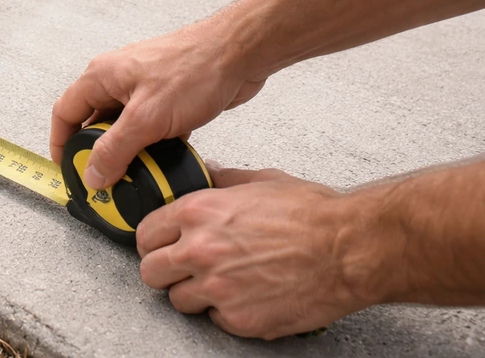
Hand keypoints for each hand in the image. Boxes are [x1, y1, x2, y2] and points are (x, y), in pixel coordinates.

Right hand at [49, 18, 266, 187]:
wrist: (239, 53)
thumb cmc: (194, 69)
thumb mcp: (146, 118)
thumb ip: (115, 149)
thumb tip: (92, 175)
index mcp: (101, 76)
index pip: (65, 112)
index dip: (61, 144)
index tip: (68, 170)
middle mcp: (118, 79)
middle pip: (92, 122)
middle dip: (96, 153)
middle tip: (105, 180)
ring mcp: (143, 87)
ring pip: (123, 127)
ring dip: (127, 151)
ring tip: (137, 174)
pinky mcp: (166, 97)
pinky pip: (148, 127)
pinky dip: (151, 145)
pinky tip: (164, 160)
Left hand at [137, 166, 376, 339]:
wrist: (350, 249)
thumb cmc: (312, 214)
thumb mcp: (259, 181)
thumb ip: (223, 180)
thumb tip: (208, 173)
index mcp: (197, 212)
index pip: (145, 233)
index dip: (153, 240)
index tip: (161, 244)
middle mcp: (199, 251)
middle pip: (150, 272)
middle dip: (165, 270)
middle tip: (183, 268)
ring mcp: (217, 289)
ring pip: (178, 301)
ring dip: (194, 294)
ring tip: (222, 282)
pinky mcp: (239, 320)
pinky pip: (214, 320)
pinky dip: (227, 312)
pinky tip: (248, 295)